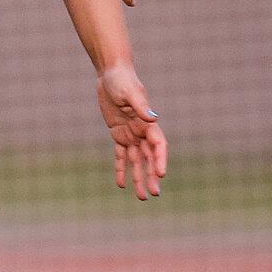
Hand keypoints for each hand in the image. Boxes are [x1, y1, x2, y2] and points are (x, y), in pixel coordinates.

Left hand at [97, 62, 166, 199]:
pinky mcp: (119, 134)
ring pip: (136, 161)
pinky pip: (121, 155)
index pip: (158, 145)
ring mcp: (131, 134)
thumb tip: (152, 118)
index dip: (160, 160)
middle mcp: (142, 131)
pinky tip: (121, 184)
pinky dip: (121, 168)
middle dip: (151, 176)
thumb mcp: (129, 92)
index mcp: (148, 123)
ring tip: (142, 196)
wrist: (111, 75)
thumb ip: (140, 106)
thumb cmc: (122, 81)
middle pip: (149, 158)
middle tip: (154, 194)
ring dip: (139, 178)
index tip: (160, 174)